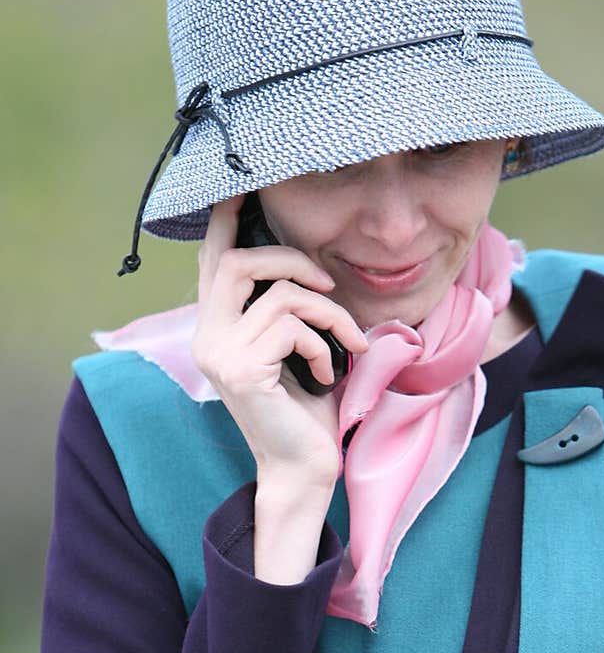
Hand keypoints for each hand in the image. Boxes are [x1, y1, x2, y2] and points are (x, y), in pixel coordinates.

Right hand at [192, 193, 368, 488]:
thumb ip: (287, 309)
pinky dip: (322, 345)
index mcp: (216, 326)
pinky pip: (291, 327)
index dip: (225, 219)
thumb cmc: (307, 409)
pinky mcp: (240, 370)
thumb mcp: (296, 349)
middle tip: (328, 282)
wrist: (303, 468)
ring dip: (327, 311)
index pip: (213, 259)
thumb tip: (309, 266)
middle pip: (236, 261)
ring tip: (348, 342)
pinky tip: (327, 375)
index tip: (243, 184)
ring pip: (277, 293)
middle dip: (290, 260)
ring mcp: (218, 353)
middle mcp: (206, 336)